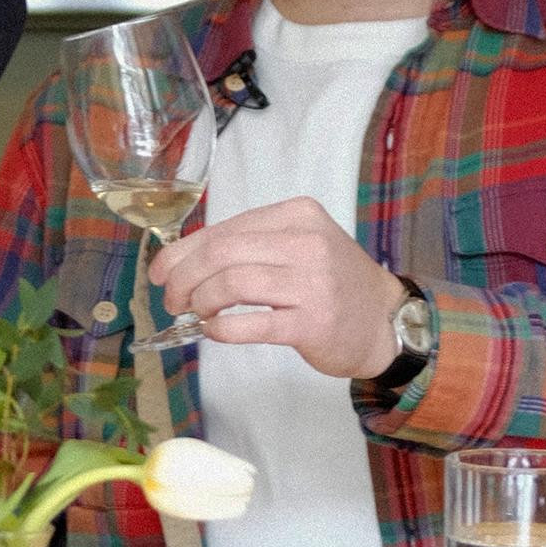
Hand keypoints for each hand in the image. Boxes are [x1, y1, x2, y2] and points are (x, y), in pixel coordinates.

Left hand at [147, 197, 404, 379]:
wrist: (385, 321)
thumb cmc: (331, 282)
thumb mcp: (297, 246)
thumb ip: (248, 246)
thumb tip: (181, 260)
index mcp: (297, 215)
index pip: (224, 229)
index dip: (182, 252)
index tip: (160, 272)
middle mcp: (306, 242)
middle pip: (222, 253)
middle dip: (184, 277)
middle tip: (172, 300)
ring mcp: (313, 282)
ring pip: (233, 283)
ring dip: (201, 301)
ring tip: (195, 314)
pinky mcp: (314, 322)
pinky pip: (253, 323)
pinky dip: (223, 328)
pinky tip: (214, 331)